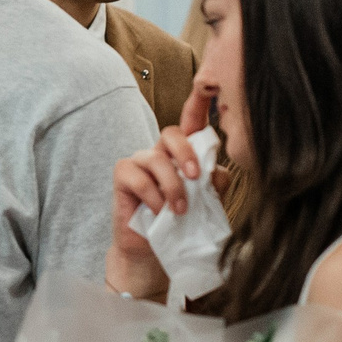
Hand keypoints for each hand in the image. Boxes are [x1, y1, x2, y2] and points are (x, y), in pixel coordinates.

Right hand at [108, 86, 210, 300]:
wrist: (152, 252)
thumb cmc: (178, 225)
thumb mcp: (203, 205)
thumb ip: (213, 185)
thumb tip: (217, 171)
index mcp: (182, 157)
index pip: (191, 126)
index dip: (197, 105)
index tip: (207, 88)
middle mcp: (161, 155)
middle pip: (171, 134)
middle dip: (186, 152)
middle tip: (195, 177)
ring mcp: (140, 164)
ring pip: (155, 157)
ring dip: (172, 186)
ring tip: (180, 210)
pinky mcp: (123, 177)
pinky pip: (137, 176)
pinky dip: (152, 195)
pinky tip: (158, 212)